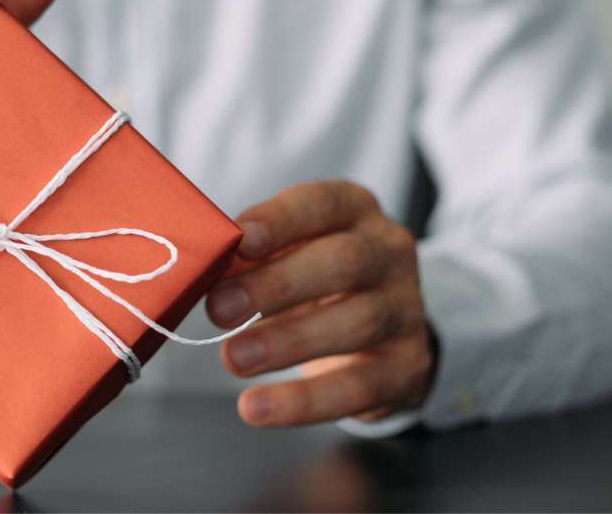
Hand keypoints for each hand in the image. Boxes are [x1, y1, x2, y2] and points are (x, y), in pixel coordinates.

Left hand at [206, 180, 435, 425]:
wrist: (380, 332)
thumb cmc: (314, 277)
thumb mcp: (287, 252)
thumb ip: (251, 258)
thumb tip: (204, 270)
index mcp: (354, 210)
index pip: (323, 204)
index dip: (281, 220)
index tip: (240, 240)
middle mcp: (388, 251)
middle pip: (343, 262)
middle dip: (277, 285)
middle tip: (220, 308)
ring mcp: (405, 308)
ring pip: (356, 323)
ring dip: (286, 342)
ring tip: (233, 358)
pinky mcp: (407, 366)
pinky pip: (358, 387)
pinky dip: (303, 402)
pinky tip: (256, 407)